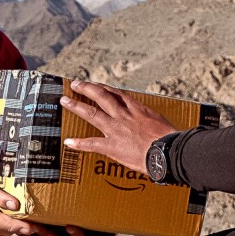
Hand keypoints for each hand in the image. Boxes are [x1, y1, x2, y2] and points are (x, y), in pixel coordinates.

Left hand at [60, 80, 176, 173]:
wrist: (166, 150)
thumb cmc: (169, 139)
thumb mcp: (162, 123)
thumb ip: (152, 122)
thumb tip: (153, 126)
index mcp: (138, 109)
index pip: (118, 94)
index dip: (105, 88)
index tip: (98, 85)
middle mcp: (124, 115)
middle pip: (101, 96)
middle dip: (87, 89)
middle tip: (75, 84)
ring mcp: (116, 129)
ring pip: (92, 113)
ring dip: (76, 106)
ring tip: (65, 100)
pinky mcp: (112, 145)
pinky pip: (91, 143)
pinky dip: (79, 143)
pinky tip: (68, 142)